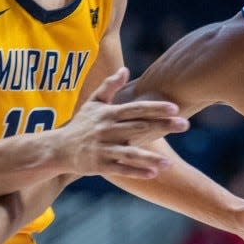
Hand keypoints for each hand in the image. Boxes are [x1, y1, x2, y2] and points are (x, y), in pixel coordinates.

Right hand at [57, 68, 188, 178]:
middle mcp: (107, 130)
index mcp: (109, 114)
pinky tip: (153, 174)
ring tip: (170, 162)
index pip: (136, 109)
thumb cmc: (81, 124)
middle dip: (163, 126)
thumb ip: (109, 86)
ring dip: (151, 157)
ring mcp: (103, 149)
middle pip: (139, 127)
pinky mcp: (100, 165)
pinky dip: (136, 172)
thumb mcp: (93, 103)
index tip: (175, 107)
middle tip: (185, 124)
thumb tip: (125, 69)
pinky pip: (121, 169)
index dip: (155, 108)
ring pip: (130, 153)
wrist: (57, 149)